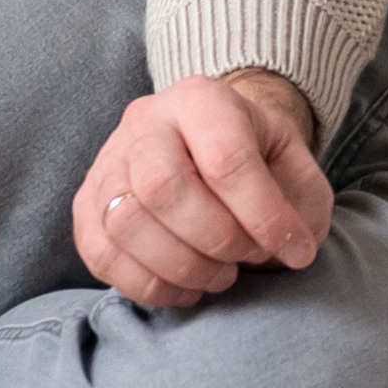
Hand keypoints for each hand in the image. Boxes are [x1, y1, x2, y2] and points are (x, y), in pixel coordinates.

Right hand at [74, 69, 331, 311]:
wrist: (203, 137)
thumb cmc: (252, 151)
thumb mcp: (292, 158)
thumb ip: (303, 199)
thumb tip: (295, 248)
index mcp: (201, 99)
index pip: (226, 159)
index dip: (264, 216)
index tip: (294, 251)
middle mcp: (145, 123)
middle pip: (163, 188)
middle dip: (216, 240)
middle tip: (247, 258)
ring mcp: (107, 163)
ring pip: (126, 224)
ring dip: (182, 267)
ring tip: (220, 275)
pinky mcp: (85, 205)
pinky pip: (101, 256)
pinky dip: (148, 286)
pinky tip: (186, 287)